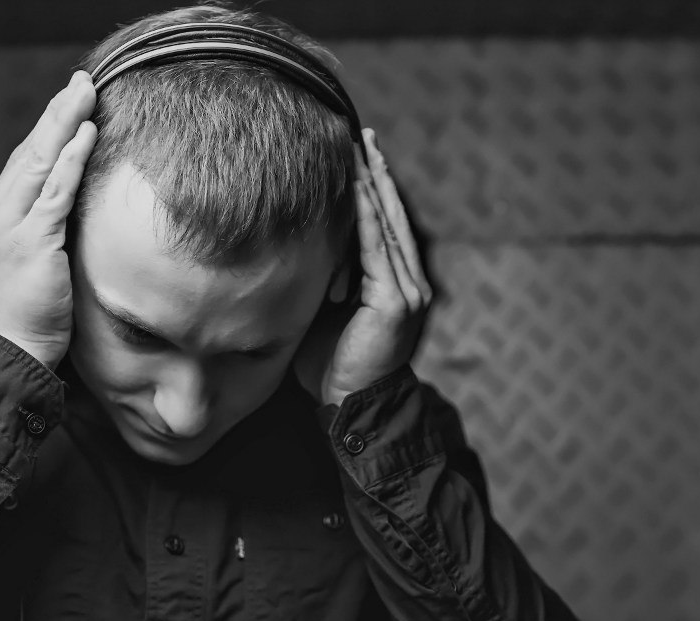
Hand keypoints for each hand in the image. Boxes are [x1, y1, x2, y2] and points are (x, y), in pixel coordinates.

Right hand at [0, 71, 96, 368]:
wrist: (18, 350)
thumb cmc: (33, 312)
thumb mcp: (33, 259)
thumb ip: (43, 226)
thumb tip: (73, 196)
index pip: (19, 165)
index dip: (45, 132)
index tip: (68, 104)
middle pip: (25, 154)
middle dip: (55, 115)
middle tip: (80, 82)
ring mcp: (7, 228)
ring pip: (37, 163)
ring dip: (64, 124)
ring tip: (86, 94)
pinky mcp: (30, 242)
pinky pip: (54, 192)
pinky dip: (71, 160)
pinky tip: (87, 134)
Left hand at [299, 129, 432, 406]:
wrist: (351, 408)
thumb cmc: (330, 363)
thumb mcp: (325, 309)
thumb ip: (323, 276)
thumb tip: (291, 243)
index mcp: (393, 282)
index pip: (382, 223)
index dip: (370, 186)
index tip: (353, 151)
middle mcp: (408, 280)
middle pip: (389, 214)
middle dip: (374, 172)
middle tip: (359, 133)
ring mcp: (407, 291)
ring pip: (387, 225)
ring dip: (373, 184)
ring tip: (360, 148)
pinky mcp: (397, 303)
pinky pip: (379, 249)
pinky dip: (367, 216)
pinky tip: (356, 187)